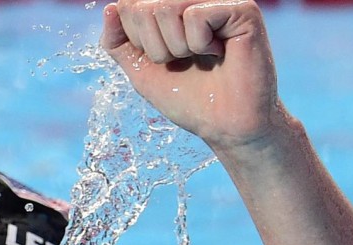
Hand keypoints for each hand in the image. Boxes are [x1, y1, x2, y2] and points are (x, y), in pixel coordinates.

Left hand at [100, 0, 282, 150]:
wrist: (225, 125)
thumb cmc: (187, 97)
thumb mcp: (141, 70)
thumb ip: (119, 42)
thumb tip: (110, 8)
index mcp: (172, 9)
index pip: (128, 6)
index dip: (136, 40)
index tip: (163, 58)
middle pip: (143, 6)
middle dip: (153, 47)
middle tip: (182, 61)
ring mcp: (218, 1)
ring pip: (165, 7)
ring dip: (175, 48)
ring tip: (200, 57)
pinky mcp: (242, 8)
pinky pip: (195, 15)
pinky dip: (199, 44)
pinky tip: (219, 52)